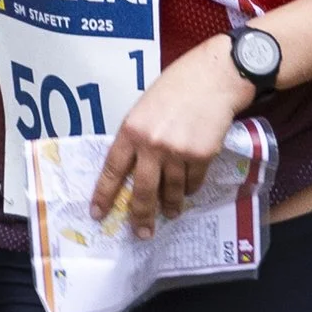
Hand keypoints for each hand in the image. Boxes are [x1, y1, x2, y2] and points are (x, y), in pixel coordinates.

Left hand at [90, 38, 247, 235]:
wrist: (214, 78)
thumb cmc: (177, 87)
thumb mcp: (145, 107)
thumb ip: (137, 136)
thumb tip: (133, 167)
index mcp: (131, 130)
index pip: (112, 170)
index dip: (104, 195)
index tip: (97, 214)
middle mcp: (152, 144)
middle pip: (143, 191)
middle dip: (141, 216)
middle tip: (141, 233)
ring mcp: (178, 152)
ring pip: (172, 190)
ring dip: (170, 206)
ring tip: (171, 214)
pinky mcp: (202, 155)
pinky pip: (193, 182)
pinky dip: (190, 188)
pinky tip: (188, 191)